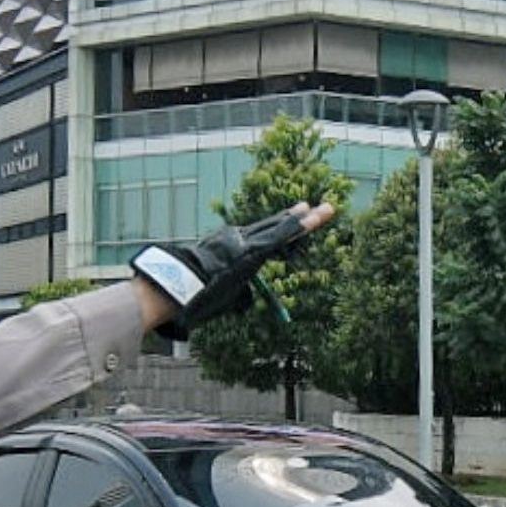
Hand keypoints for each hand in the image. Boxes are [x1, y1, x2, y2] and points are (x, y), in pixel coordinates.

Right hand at [131, 202, 337, 331]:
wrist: (178, 283)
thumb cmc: (192, 292)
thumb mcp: (218, 290)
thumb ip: (236, 291)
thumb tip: (247, 299)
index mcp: (232, 246)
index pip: (264, 234)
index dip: (283, 225)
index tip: (298, 214)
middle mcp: (240, 238)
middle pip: (276, 226)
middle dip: (299, 218)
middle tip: (321, 207)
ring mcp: (246, 242)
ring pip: (281, 228)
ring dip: (305, 221)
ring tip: (327, 210)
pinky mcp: (251, 250)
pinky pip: (278, 237)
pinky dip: (295, 228)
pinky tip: (310, 219)